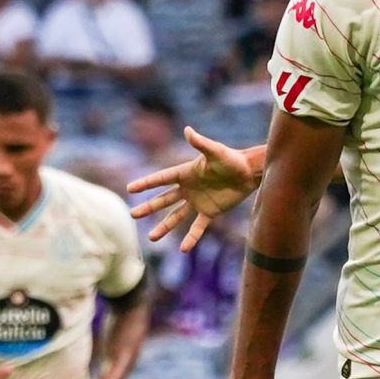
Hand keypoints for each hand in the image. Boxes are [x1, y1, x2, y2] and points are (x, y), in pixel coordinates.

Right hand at [127, 127, 256, 250]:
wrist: (249, 173)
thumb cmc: (232, 159)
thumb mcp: (215, 151)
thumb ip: (200, 143)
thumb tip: (187, 129)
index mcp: (185, 173)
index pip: (161, 179)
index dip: (146, 184)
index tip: (130, 188)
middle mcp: (188, 188)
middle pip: (164, 200)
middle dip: (148, 208)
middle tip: (133, 215)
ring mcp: (197, 201)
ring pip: (176, 216)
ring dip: (164, 227)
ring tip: (151, 238)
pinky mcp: (210, 212)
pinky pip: (198, 227)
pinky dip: (191, 238)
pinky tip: (183, 249)